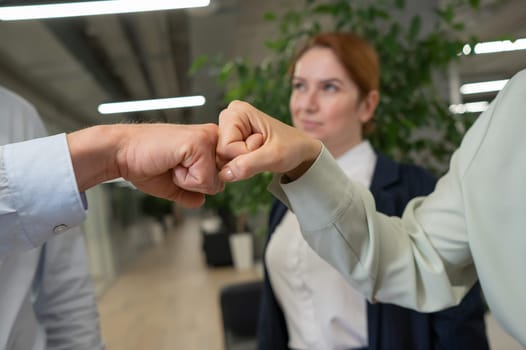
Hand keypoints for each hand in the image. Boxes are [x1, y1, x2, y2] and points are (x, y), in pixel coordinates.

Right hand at [68, 123, 222, 207]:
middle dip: (195, 184)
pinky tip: (171, 163)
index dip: (197, 184)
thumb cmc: (141, 162)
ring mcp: (208, 138)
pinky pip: (204, 180)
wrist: (121, 153)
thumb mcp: (170, 184)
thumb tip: (201, 201)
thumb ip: (189, 193)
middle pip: (221, 181)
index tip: (174, 168)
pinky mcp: (200, 143)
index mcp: (206, 142)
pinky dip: (184, 180)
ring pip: (214, 182)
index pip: (220, 178)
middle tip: (172, 166)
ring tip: (171, 164)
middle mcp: (211, 136)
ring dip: (188, 182)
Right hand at [216, 100, 321, 181]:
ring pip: (222, 158)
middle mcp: (229, 117)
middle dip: (242, 158)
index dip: (244, 153)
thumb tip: (223, 174)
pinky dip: (241, 165)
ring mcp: (229, 129)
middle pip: (220, 152)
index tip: (262, 145)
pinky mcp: (230, 140)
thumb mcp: (274, 156)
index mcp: (238, 111)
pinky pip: (226, 161)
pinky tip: (254, 156)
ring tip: (259, 152)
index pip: (225, 146)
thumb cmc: (292, 147)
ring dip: (242, 163)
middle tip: (261, 150)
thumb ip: (248, 164)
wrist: (300, 150)